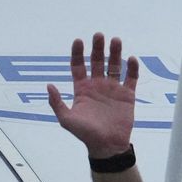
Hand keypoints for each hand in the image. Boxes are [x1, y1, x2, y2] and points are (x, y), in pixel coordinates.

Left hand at [50, 33, 139, 157]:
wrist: (107, 145)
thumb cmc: (85, 134)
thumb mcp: (66, 119)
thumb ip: (56, 102)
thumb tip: (49, 85)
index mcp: (82, 89)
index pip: (78, 65)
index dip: (78, 53)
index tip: (79, 41)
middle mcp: (97, 85)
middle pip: (97, 61)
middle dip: (98, 48)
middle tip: (99, 35)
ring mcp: (113, 89)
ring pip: (114, 66)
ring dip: (115, 53)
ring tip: (116, 41)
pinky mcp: (127, 96)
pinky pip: (131, 78)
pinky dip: (132, 68)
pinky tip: (132, 59)